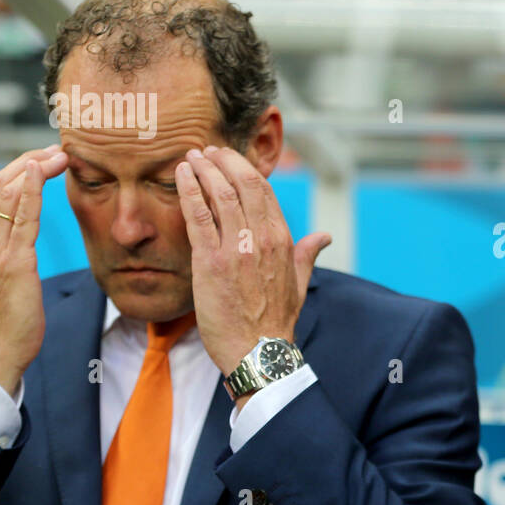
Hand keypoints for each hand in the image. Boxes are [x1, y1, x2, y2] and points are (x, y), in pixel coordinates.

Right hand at [0, 143, 69, 394]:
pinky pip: (21, 218)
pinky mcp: (12, 262)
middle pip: (2, 184)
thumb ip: (17, 250)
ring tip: (59, 154)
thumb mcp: (13, 275)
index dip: (23, 169)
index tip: (49, 157)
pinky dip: (31, 191)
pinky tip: (42, 173)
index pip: (0, 191)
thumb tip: (28, 233)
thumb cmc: (13, 317)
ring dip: (34, 168)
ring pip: (9, 194)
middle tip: (59, 148)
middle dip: (30, 160)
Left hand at [175, 146, 331, 378]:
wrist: (259, 352)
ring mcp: (237, 248)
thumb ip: (307, 254)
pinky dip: (188, 190)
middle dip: (223, 161)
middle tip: (206, 151)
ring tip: (190, 158)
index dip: (244, 170)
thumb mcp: (299, 284)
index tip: (228, 160)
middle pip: (243, 184)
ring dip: (203, 169)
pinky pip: (198, 215)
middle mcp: (262, 239)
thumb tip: (323, 237)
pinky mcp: (211, 262)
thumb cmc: (275, 321)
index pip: (264, 191)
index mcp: (283, 241)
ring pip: (219, 193)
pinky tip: (180, 175)